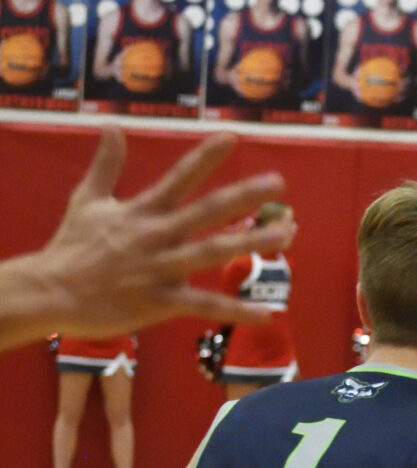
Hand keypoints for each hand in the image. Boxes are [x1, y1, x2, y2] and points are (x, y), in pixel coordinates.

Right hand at [37, 127, 289, 337]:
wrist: (49, 292)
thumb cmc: (72, 246)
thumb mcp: (87, 200)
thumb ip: (106, 164)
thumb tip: (113, 125)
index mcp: (143, 211)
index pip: (179, 177)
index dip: (205, 157)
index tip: (233, 138)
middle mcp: (157, 236)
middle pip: (207, 211)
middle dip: (244, 196)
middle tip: (278, 183)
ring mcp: (160, 268)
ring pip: (213, 252)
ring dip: (251, 243)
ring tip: (286, 234)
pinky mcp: (160, 302)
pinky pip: (204, 305)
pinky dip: (235, 310)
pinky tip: (267, 313)